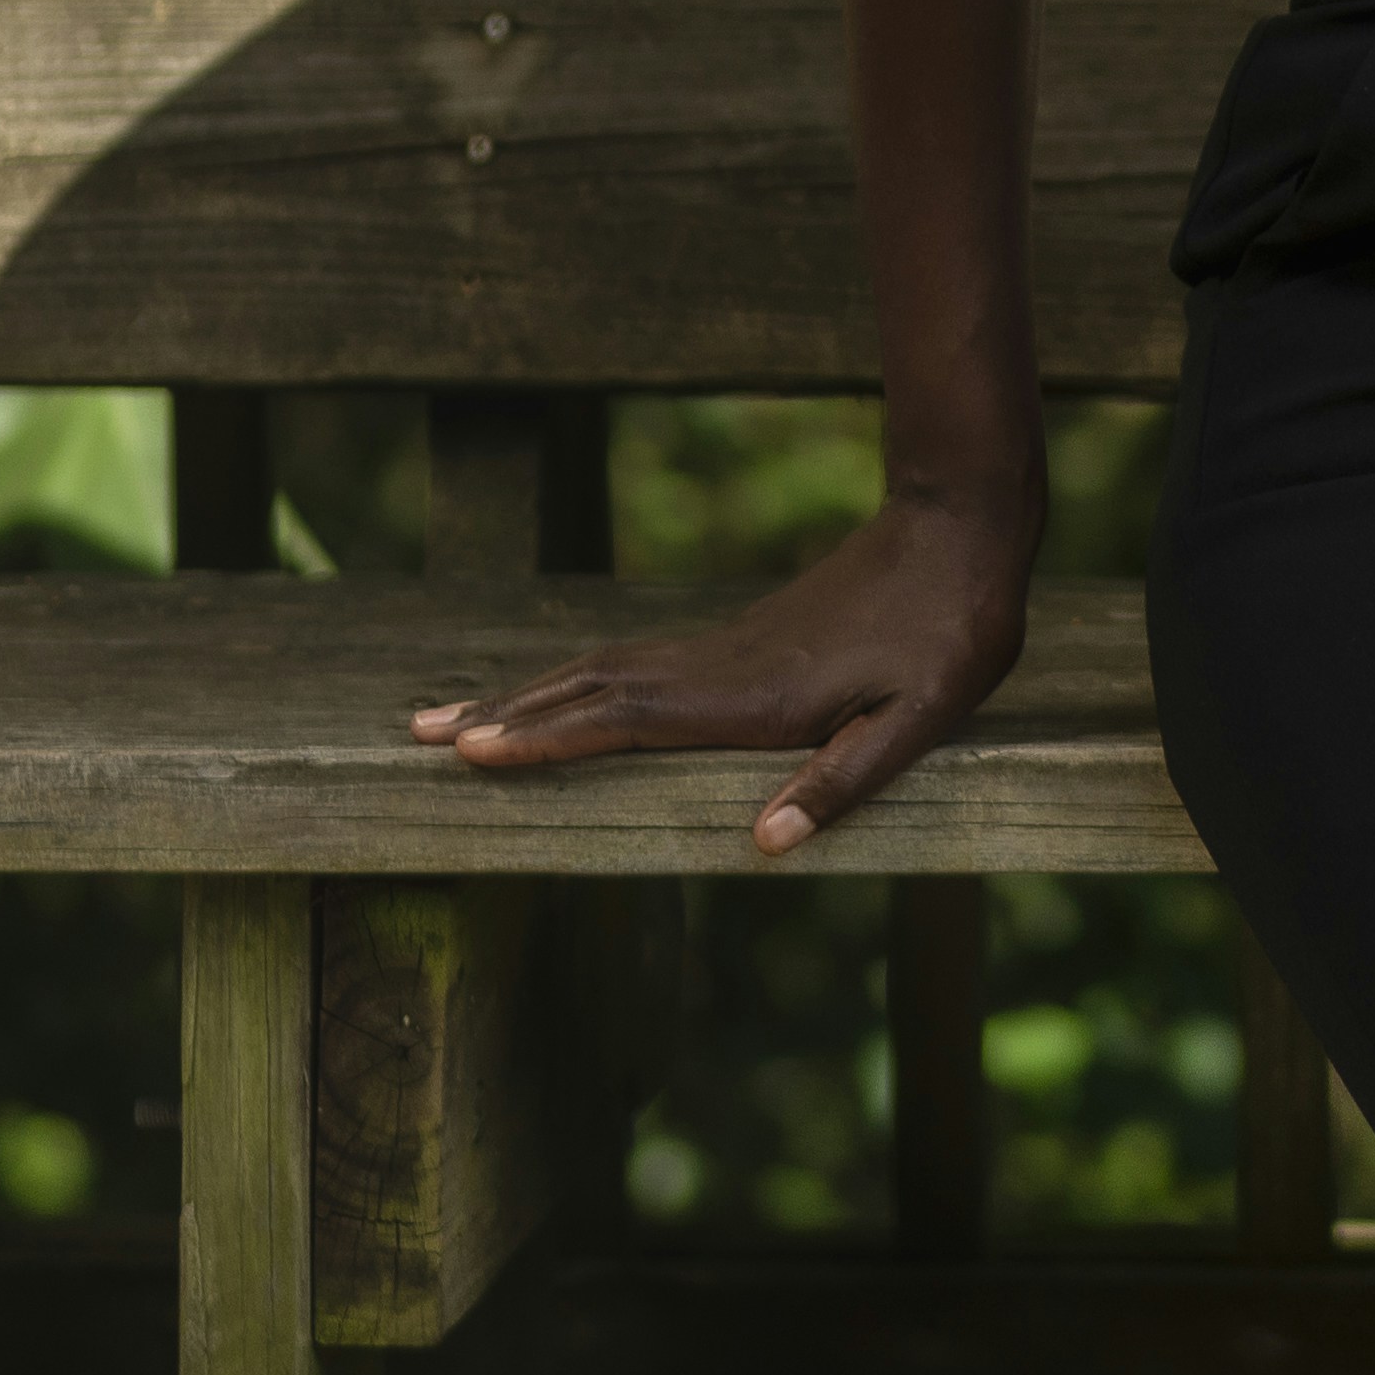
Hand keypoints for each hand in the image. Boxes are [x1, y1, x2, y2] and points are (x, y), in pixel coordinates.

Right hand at [401, 492, 1037, 859]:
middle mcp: (718, 670)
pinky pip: (632, 665)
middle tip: (418, 735)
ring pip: (600, 671)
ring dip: (526, 694)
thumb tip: (762, 845)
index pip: (624, 721)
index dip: (546, 740)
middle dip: (504, 716)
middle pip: (586, 690)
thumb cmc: (948, 632)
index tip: (470, 753)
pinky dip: (575, 682)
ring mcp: (720, 650)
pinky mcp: (735, 640)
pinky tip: (557, 695)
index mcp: (751, 700)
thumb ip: (843, 781)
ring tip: (454, 713)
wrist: (956, 528)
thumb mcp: (919, 719)